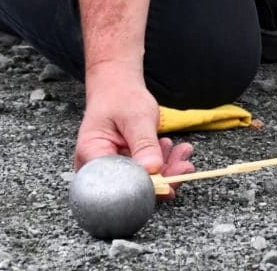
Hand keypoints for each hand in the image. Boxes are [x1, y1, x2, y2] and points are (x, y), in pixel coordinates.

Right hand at [72, 62, 195, 199]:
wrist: (117, 89)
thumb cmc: (120, 98)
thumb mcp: (136, 117)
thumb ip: (144, 144)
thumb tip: (152, 170)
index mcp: (92, 153)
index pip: (116, 182)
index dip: (143, 187)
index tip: (168, 184)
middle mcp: (98, 167)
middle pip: (130, 186)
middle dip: (162, 179)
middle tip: (184, 167)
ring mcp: (112, 168)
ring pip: (142, 181)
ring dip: (167, 169)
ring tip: (183, 152)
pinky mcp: (126, 166)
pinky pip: (146, 172)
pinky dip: (163, 163)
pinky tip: (175, 150)